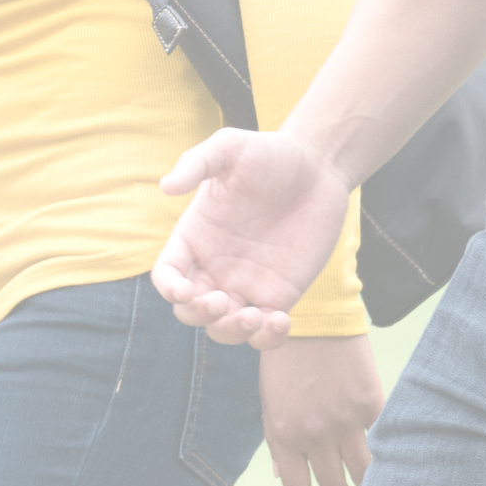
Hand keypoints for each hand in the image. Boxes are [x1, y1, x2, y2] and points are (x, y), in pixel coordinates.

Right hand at [154, 128, 355, 347]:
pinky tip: (279, 320)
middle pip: (190, 311)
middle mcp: (215, 267)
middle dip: (200, 314)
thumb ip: (197, 162)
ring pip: (223, 329)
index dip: (169, 289)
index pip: (168, 276)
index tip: (185, 289)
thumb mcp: (230, 147)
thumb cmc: (269, 153)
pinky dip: (267, 338)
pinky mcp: (279, 296)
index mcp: (195, 237)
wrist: (319, 167)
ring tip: (253, 317)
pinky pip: (265, 332)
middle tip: (222, 300)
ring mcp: (246, 284)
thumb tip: (166, 186)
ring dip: (230, 333)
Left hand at [257, 335, 381, 485]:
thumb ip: (277, 440)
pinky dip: (384, 448)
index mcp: (283, 434)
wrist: (313, 313)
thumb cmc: (286, 357)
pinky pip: (381, 438)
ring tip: (369, 485)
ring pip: (363, 471)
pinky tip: (387, 452)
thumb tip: (284, 479)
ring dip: (366, 484)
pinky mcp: (370, 403)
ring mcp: (344, 420)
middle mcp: (314, 433)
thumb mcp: (269, 400)